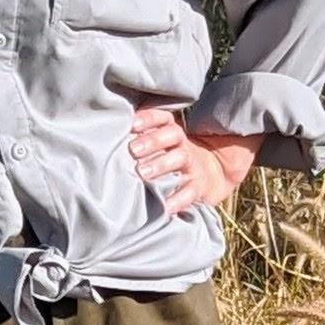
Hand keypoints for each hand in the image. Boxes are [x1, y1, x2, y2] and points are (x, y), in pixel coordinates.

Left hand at [129, 109, 261, 215]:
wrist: (211, 175)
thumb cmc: (172, 158)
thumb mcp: (163, 145)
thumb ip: (142, 138)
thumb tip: (113, 134)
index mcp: (172, 132)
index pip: (163, 118)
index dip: (149, 119)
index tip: (132, 125)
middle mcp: (184, 145)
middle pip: (173, 135)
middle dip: (153, 140)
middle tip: (133, 150)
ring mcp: (193, 165)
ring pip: (181, 159)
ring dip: (161, 164)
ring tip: (142, 173)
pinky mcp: (198, 187)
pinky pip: (190, 192)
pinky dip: (177, 200)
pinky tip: (164, 206)